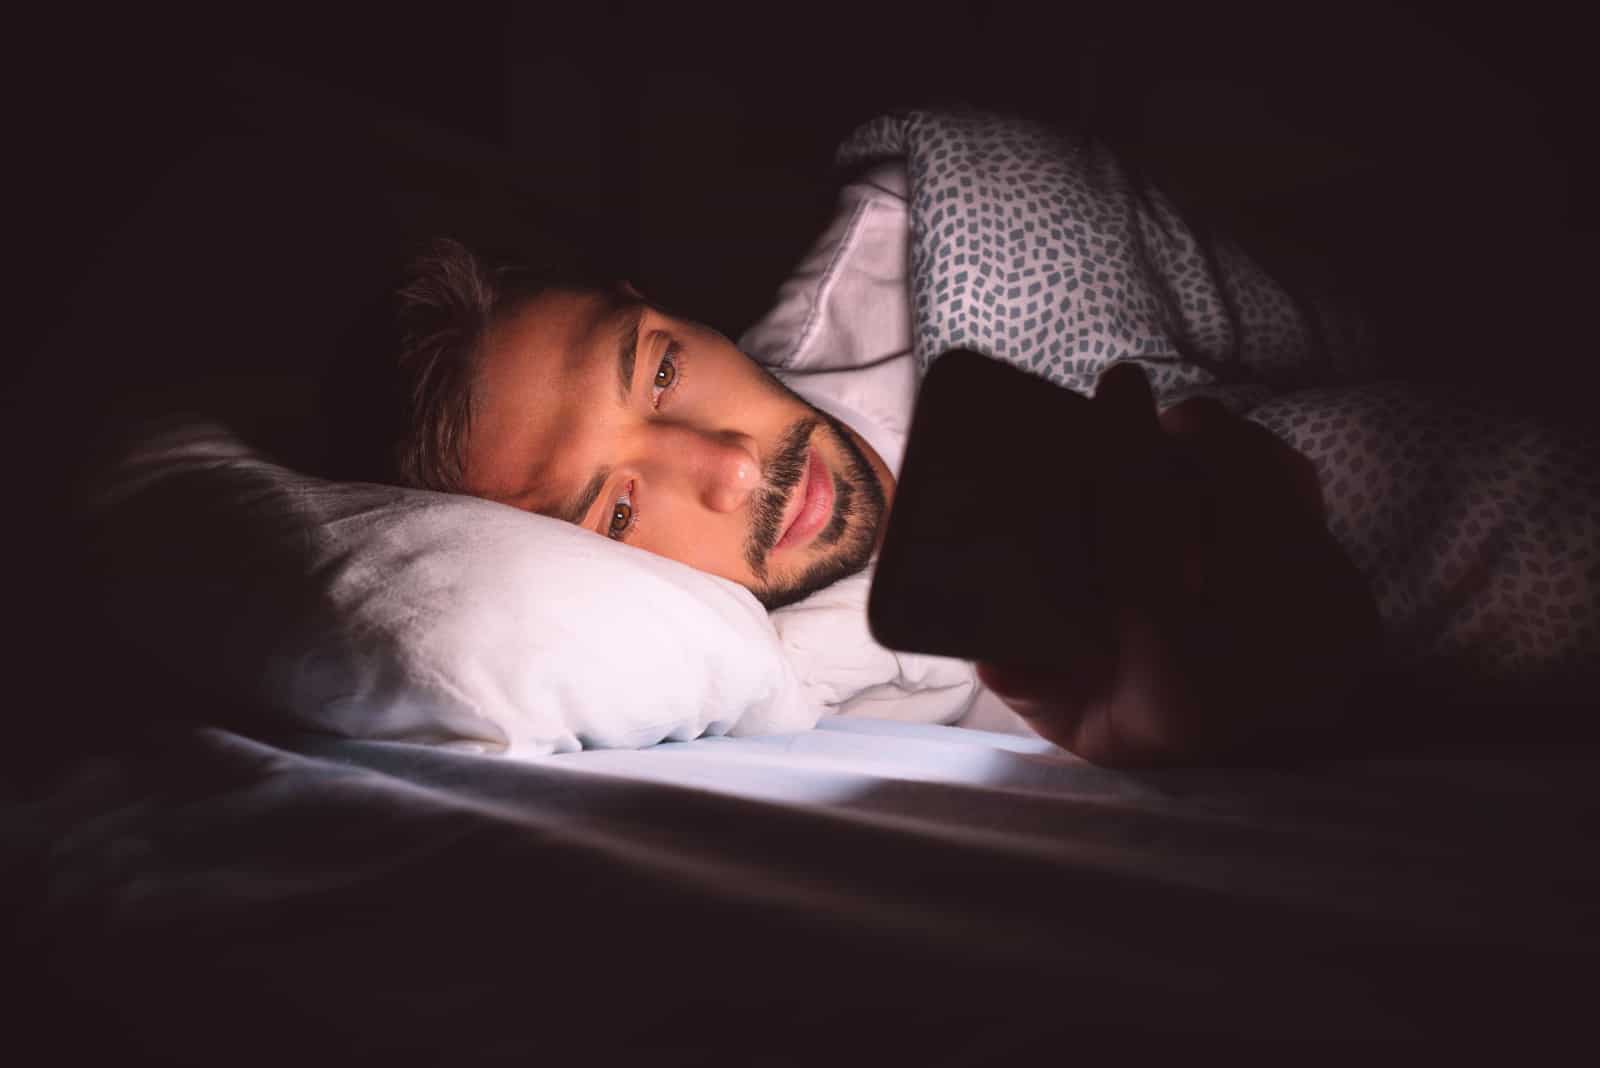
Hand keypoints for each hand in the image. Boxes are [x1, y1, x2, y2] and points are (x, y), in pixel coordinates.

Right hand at [977, 364, 1380, 766]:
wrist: (1262, 783)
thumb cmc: (1144, 738)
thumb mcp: (1070, 725)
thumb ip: (1024, 676)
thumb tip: (988, 619)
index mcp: (1176, 684)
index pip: (1143, 542)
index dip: (1126, 453)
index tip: (1116, 386)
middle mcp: (1262, 658)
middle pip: (1232, 496)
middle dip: (1194, 434)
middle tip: (1149, 413)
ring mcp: (1321, 632)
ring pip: (1278, 495)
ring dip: (1232, 448)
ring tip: (1188, 436)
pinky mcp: (1355, 610)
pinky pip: (1310, 509)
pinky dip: (1269, 473)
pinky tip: (1235, 469)